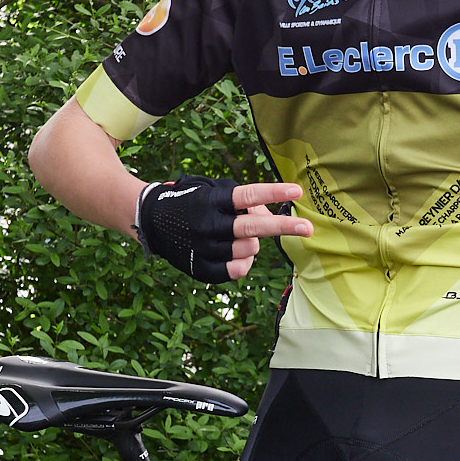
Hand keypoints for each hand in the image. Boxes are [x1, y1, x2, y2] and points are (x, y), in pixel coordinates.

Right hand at [135, 176, 310, 282]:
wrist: (152, 221)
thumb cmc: (192, 201)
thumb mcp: (212, 190)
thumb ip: (242, 200)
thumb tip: (268, 213)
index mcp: (211, 201)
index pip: (247, 196)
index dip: (274, 193)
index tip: (296, 192)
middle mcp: (208, 225)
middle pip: (253, 228)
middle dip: (284, 227)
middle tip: (308, 228)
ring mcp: (205, 248)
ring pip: (249, 250)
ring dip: (253, 243)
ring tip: (238, 236)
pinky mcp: (202, 268)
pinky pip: (238, 270)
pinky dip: (244, 262)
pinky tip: (236, 253)